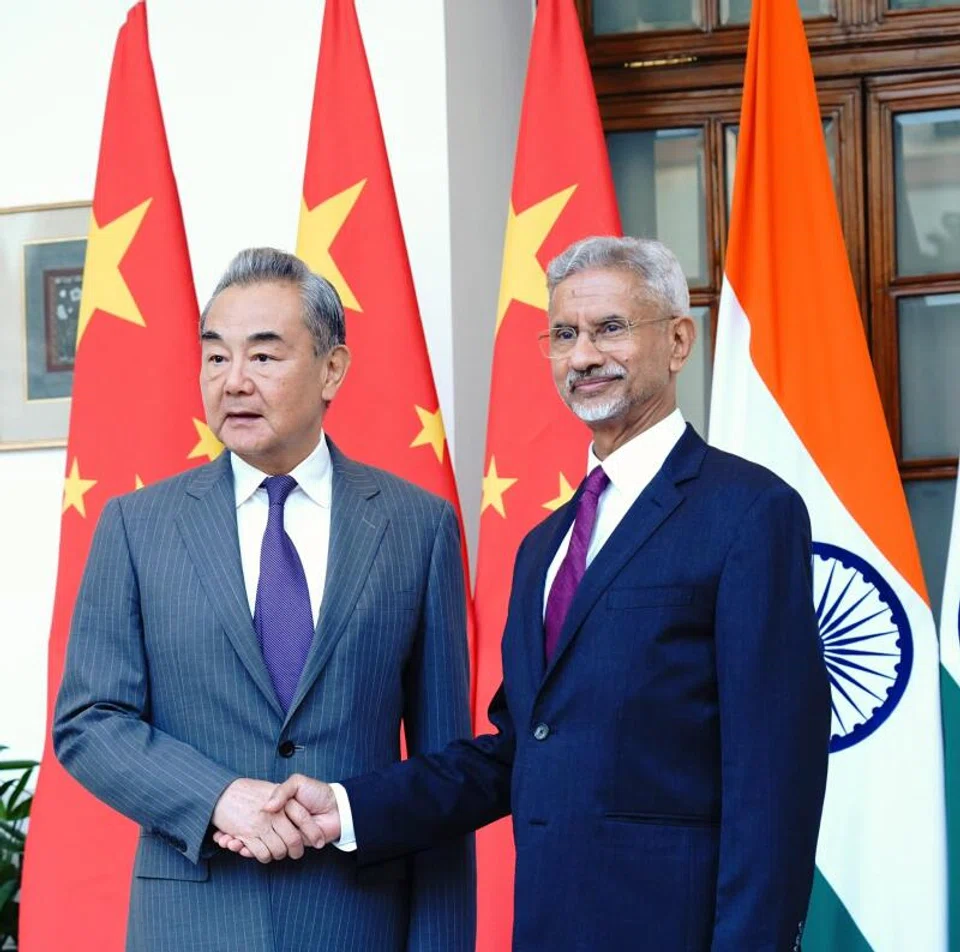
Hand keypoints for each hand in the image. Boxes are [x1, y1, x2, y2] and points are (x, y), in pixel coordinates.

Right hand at [215, 774, 339, 856]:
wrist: (337, 809)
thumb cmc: (317, 793)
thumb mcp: (298, 783)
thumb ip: (282, 791)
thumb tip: (267, 808)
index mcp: (277, 806)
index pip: (252, 815)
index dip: (237, 820)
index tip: (223, 823)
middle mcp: (275, 820)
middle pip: (249, 831)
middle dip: (235, 834)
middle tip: (223, 836)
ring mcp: (279, 833)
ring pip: (252, 843)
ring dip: (238, 844)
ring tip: (227, 841)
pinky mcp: (284, 845)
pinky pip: (262, 852)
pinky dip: (249, 852)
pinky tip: (237, 845)